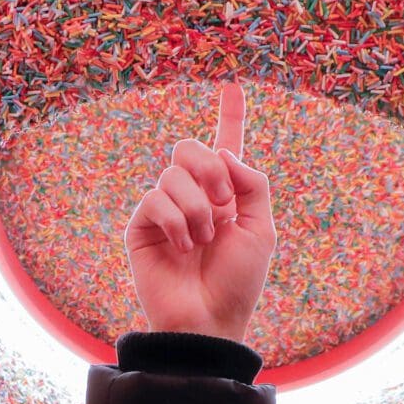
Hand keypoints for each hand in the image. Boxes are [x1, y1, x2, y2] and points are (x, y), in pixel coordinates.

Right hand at [124, 83, 274, 343]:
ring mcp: (165, 211)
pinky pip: (154, 198)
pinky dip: (175, 220)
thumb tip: (220, 153)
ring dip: (197, 208)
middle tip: (222, 203)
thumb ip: (251, 182)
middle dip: (210, 169)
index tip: (233, 84)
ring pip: (173, 174)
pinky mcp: (141, 227)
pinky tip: (183, 246)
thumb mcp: (262, 228)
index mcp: (226, 195)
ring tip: (202, 241)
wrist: (210, 319)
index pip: (224, 146)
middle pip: (190, 148)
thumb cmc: (238, 281)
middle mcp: (193, 196)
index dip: (230, 115)